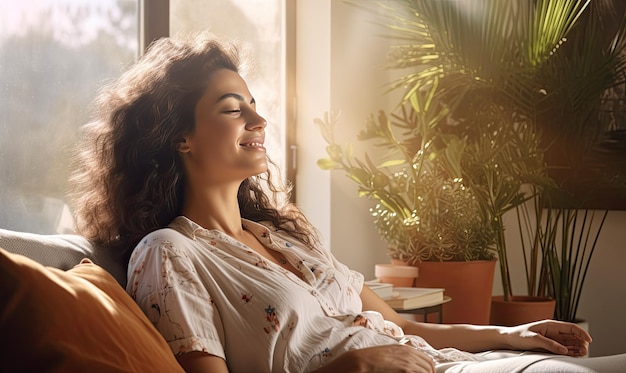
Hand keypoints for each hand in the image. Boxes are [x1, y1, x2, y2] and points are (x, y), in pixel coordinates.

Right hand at [315, 344, 434, 372]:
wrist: (361, 361)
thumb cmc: (371, 359)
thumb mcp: (388, 354)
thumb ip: (400, 358)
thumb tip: (408, 366)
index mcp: (406, 348)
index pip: (427, 360)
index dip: (429, 370)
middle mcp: (409, 353)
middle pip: (430, 366)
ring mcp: (408, 360)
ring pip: (428, 371)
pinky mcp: (406, 369)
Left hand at [505, 319, 591, 356]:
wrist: (509, 339)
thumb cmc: (519, 336)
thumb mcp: (534, 339)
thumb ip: (549, 344)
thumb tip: (565, 350)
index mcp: (550, 325)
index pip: (571, 327)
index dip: (582, 332)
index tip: (589, 340)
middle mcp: (553, 331)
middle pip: (573, 336)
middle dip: (581, 342)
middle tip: (585, 350)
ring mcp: (553, 339)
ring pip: (570, 343)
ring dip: (577, 348)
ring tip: (583, 353)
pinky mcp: (550, 346)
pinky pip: (564, 349)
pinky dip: (571, 352)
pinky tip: (576, 355)